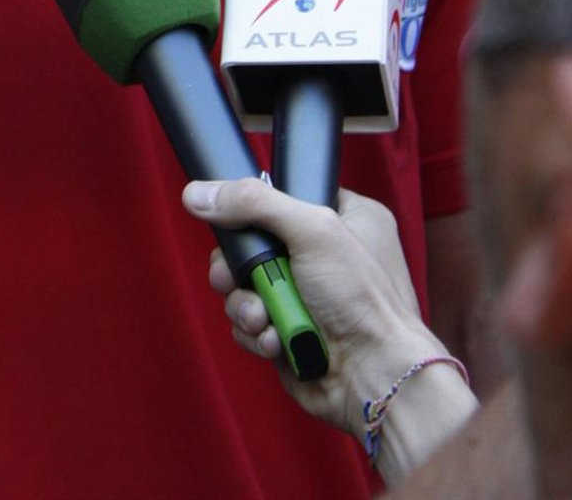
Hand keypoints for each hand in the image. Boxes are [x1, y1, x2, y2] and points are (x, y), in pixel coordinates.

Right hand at [185, 178, 473, 478]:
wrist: (375, 378)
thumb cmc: (362, 301)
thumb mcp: (312, 231)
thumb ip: (254, 204)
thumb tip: (196, 193)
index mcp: (343, 216)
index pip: (282, 195)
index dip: (255, 210)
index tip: (236, 222)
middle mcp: (322, 254)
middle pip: (251, 244)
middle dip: (237, 268)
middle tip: (230, 278)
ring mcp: (304, 296)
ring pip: (244, 286)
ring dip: (245, 305)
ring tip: (264, 319)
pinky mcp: (288, 332)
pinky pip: (250, 323)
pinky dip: (257, 333)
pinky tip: (276, 341)